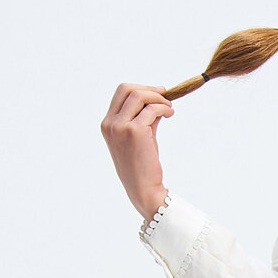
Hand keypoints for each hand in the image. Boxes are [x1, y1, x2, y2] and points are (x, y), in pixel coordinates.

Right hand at [101, 83, 174, 218]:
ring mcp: (120, 126)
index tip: (156, 93)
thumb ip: (143, 119)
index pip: (120, 93)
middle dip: (148, 89)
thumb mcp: (139, 138)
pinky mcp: (135, 131)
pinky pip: (152, 110)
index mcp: (107, 124)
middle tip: (165, 95)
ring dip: (158, 98)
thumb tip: (156, 103)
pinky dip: (164, 108)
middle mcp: (110, 123)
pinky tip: (170, 114)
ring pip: (139, 96)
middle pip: (127, 89)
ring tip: (169, 108)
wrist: (142, 188)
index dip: (139, 88)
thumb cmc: (141, 166)